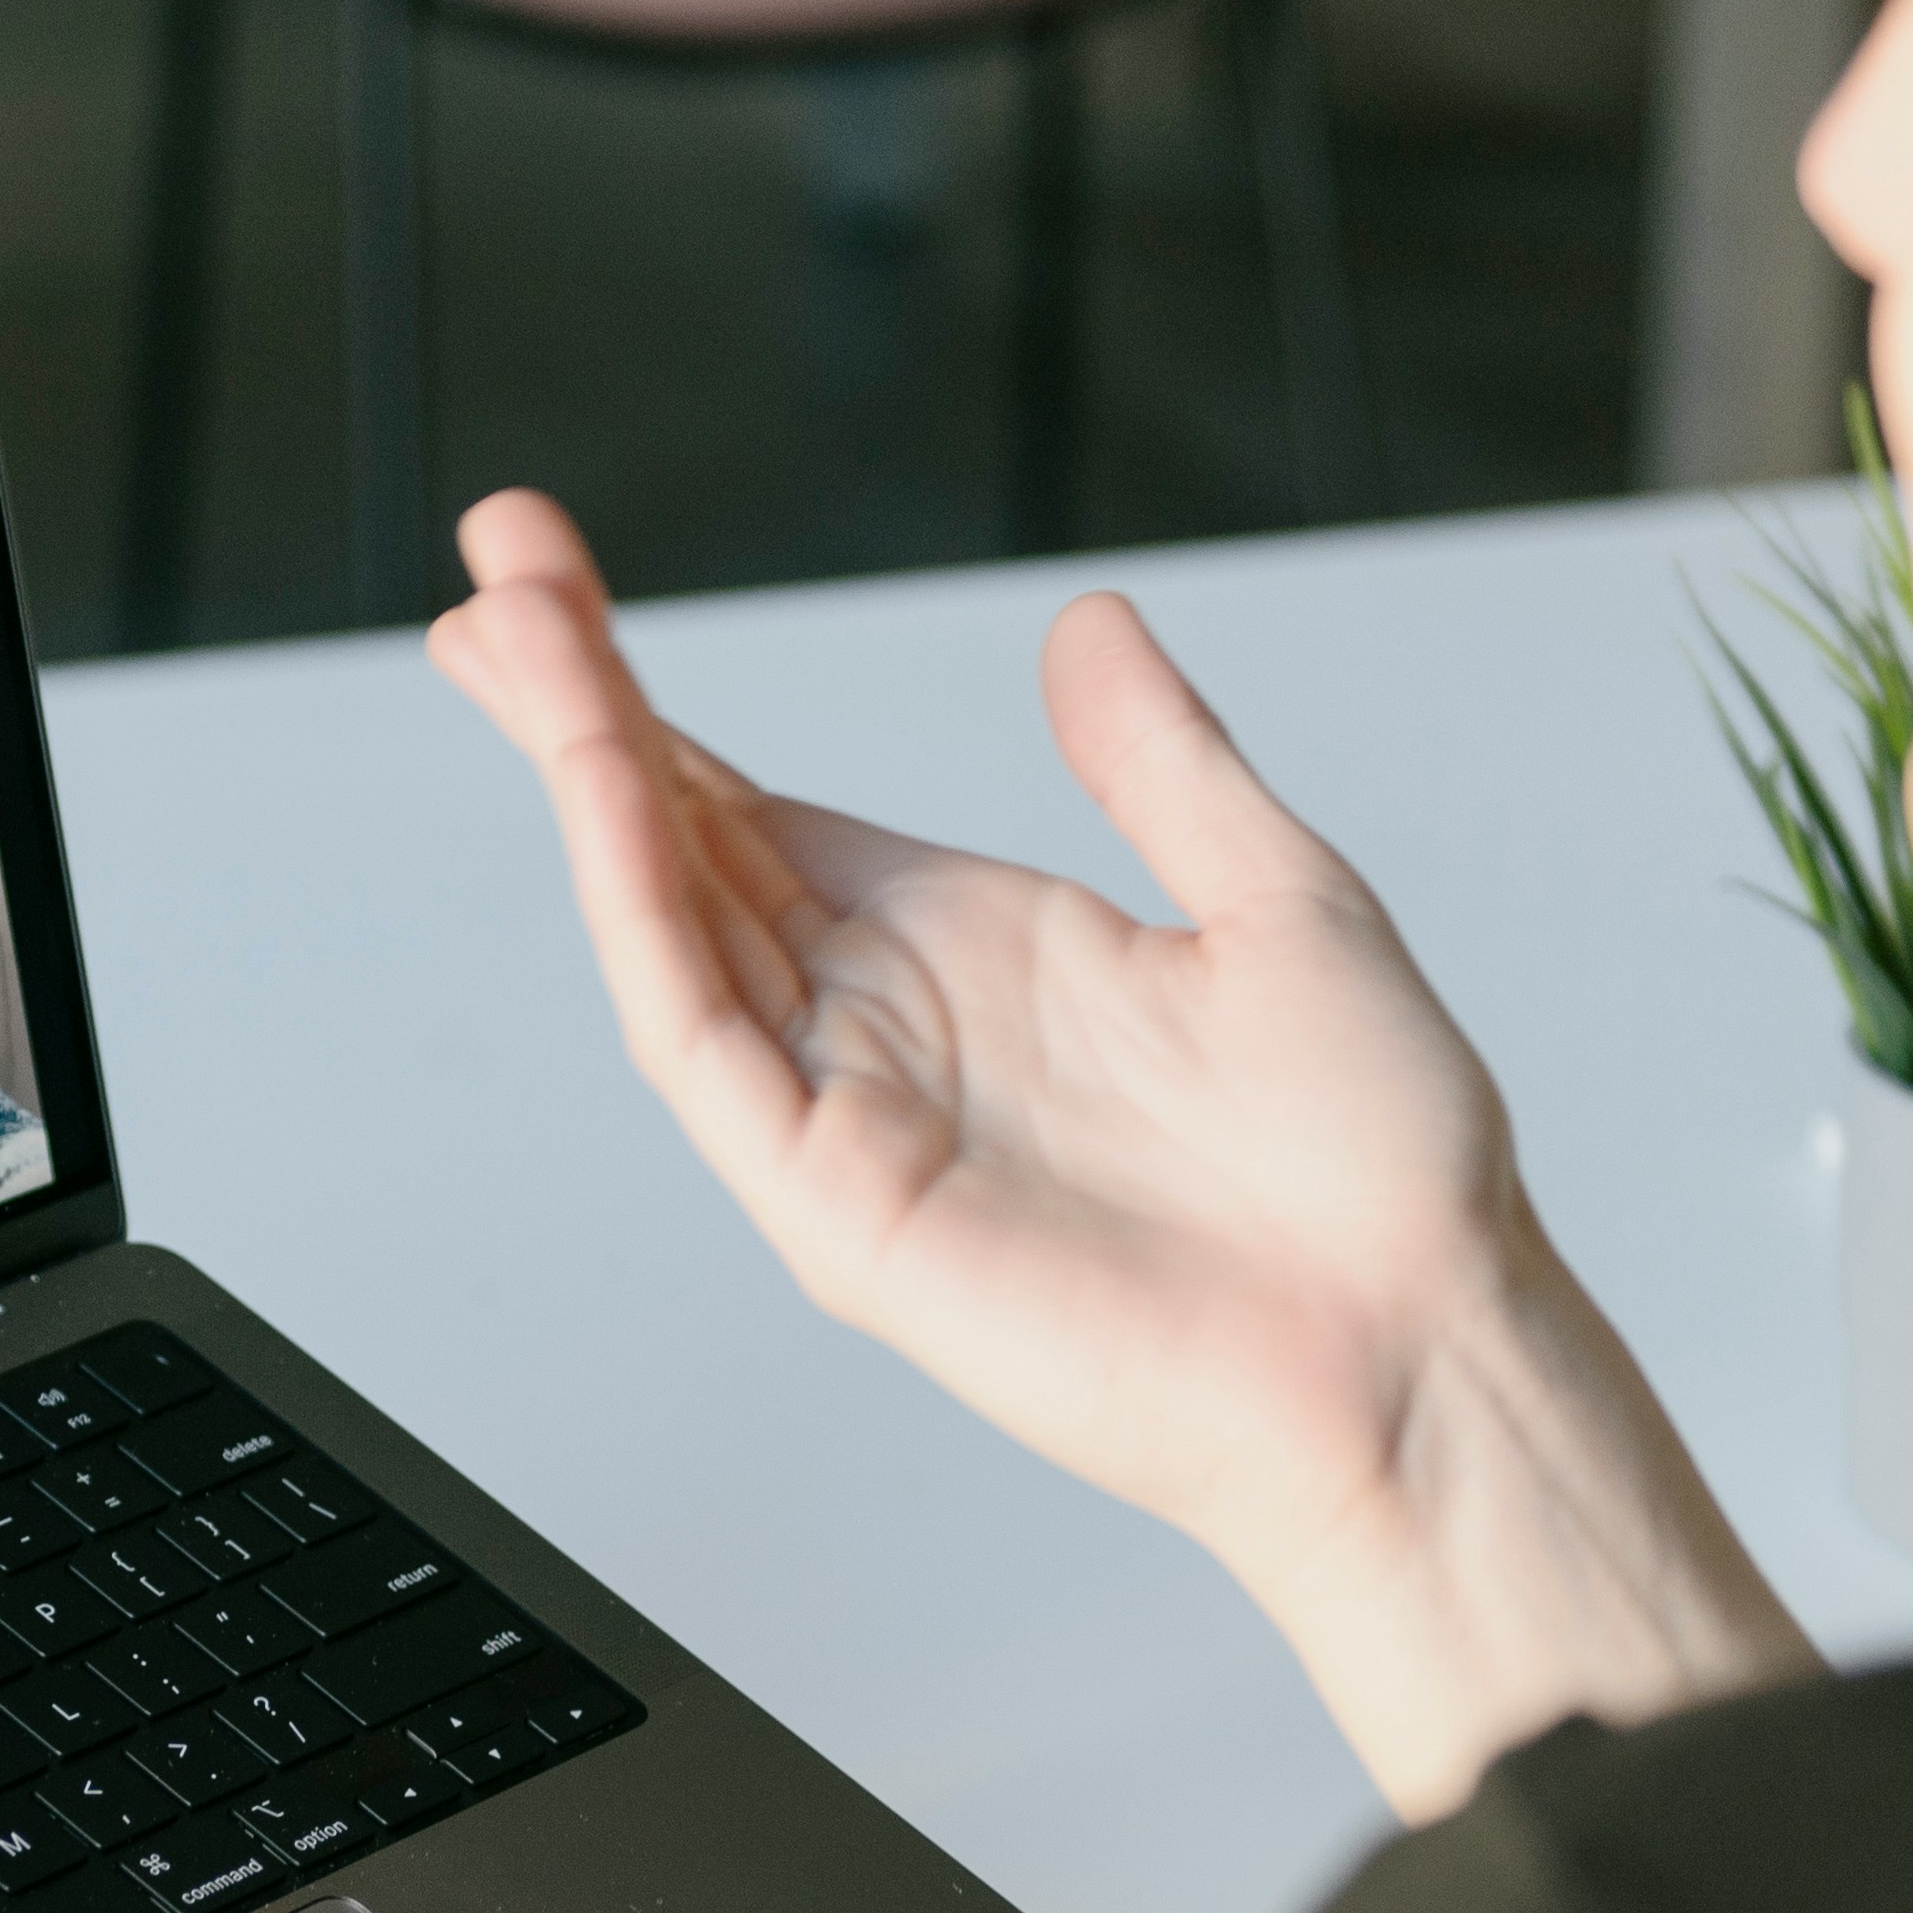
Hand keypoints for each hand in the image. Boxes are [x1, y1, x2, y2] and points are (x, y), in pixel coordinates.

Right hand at [429, 493, 1808, 1815]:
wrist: (1416, 1350)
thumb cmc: (1379, 1176)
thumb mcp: (1281, 899)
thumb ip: (1163, 763)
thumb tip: (1087, 628)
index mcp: (983, 951)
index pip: (763, 812)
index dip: (654, 708)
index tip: (561, 588)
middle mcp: (896, 1029)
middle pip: (684, 846)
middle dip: (580, 707)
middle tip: (496, 562)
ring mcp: (853, 1117)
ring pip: (670, 922)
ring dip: (589, 773)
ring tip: (519, 635)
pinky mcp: (839, 1205)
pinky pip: (706, 1042)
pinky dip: (642, 912)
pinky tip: (607, 792)